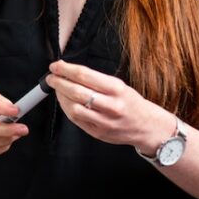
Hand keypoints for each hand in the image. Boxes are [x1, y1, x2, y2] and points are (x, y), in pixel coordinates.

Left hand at [46, 60, 166, 148]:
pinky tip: (64, 102)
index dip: (66, 69)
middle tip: (51, 77)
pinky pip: (76, 119)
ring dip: (60, 97)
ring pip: (74, 108)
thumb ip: (96, 80)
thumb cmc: (130, 103)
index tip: (56, 66)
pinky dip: (66, 109)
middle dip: (59, 82)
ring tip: (57, 89)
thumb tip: (70, 72)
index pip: (85, 76)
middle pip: (76, 91)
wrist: (147, 126)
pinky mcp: (97, 132)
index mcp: (117, 89)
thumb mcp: (119, 85)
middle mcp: (111, 106)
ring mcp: (104, 121)